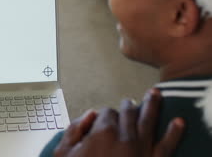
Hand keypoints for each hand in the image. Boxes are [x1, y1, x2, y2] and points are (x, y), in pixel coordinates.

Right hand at [54, 89, 184, 156]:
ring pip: (149, 121)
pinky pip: (167, 146)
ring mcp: (142, 149)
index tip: (103, 120)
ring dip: (153, 104)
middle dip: (128, 106)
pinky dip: (174, 133)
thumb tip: (89, 114)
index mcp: (103, 132)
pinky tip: (179, 122)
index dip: (104, 115)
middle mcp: (125, 137)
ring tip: (156, 93)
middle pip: (128, 112)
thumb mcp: (63, 153)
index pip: (107, 112)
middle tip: (129, 102)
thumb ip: (74, 130)